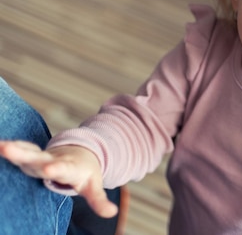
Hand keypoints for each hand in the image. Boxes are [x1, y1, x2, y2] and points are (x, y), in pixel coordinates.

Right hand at [0, 140, 117, 217]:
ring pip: (26, 152)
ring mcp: (40, 157)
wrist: (80, 155)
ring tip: (0, 146)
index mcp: (68, 168)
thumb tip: (112, 213)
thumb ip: (99, 200)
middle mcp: (52, 160)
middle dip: (24, 154)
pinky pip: (20, 150)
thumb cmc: (84, 174)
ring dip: (13, 149)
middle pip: (38, 157)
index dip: (56, 168)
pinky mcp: (32, 156)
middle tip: (9, 150)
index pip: (62, 169)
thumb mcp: (93, 187)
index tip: (49, 168)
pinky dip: (9, 147)